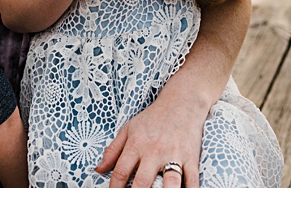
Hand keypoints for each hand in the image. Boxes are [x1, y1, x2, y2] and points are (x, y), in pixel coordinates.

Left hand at [95, 84, 210, 187]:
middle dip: (137, 195)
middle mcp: (154, 151)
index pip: (121, 172)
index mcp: (136, 144)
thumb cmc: (153, 118)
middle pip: (143, 181)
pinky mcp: (191, 158)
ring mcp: (174, 155)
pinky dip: (190, 192)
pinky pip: (192, 180)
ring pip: (170, 183)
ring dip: (164, 194)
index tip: (112, 197)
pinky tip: (184, 196)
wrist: (181, 103)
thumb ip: (113, 150)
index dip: (115, 189)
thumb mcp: (128, 129)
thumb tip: (98, 170)